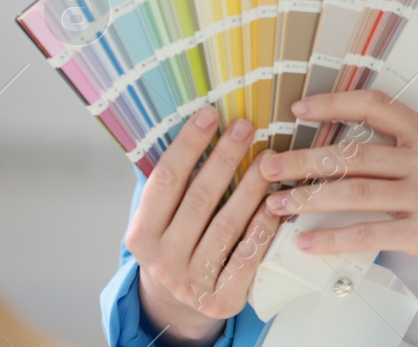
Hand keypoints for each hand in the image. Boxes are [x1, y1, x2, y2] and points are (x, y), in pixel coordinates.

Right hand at [126, 107, 282, 345]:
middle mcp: (161, 262)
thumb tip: (201, 124)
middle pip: (199, 199)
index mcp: (140, 236)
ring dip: (251, 187)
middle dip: (224, 158)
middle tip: (246, 126)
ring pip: (226, 225)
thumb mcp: (162, 219)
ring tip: (269, 157)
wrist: (181, 303)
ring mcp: (191, 283)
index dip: (188, 145)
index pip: (165, 181)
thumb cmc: (177, 244)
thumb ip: (175, 184)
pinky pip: (247, 255)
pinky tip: (277, 201)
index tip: (209, 115)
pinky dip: (263, 226)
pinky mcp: (221, 299)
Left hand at [261, 89, 417, 312]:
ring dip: (308, 198)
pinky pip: (367, 232)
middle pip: (354, 153)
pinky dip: (331, 237)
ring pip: (354, 191)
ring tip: (277, 205)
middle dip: (303, 160)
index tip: (299, 109)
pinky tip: (307, 240)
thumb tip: (342, 151)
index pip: (376, 106)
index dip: (334, 104)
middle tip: (270, 166)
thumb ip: (400, 151)